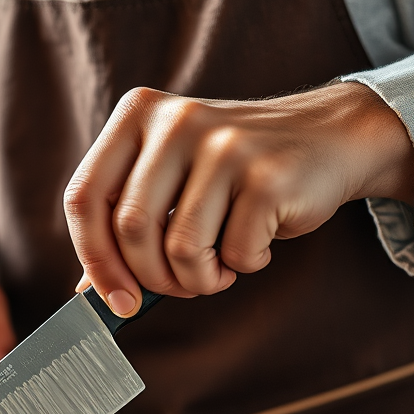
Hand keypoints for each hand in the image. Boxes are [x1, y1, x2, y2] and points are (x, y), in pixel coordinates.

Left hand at [64, 82, 413, 315]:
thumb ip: (124, 224)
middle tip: (178, 287)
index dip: (93, 259)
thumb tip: (88, 292)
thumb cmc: (236, 170)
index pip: (84, 197)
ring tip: (218, 268)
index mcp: (137, 114)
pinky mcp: (268, 175)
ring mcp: (224, 144)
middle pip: (130, 229)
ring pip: (181, 249)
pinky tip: (256, 244)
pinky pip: (234, 252)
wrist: (329, 137)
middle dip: (152, 278)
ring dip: (199, 280)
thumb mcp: (170, 180)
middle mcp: (176, 121)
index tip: (115, 299)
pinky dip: (243, 266)